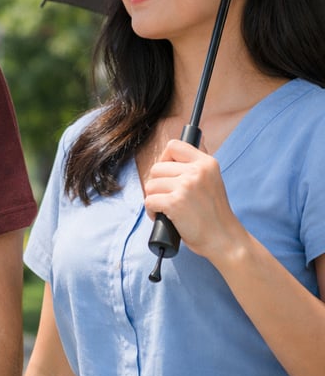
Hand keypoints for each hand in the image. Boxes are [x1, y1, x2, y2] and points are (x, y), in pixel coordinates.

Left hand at [143, 138, 244, 261]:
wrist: (226, 241)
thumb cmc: (215, 213)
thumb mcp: (213, 179)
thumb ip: (200, 161)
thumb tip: (198, 135)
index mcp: (207, 163)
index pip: (174, 146)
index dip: (165, 159)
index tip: (168, 174)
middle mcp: (197, 171)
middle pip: (156, 168)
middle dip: (158, 184)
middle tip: (169, 197)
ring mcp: (185, 187)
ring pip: (150, 185)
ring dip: (154, 198)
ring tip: (166, 208)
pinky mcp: (174, 203)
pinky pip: (149, 201)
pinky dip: (152, 211)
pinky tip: (162, 217)